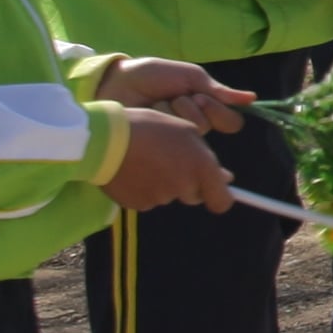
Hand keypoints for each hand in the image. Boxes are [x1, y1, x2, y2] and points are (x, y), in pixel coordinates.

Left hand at [98, 59, 251, 126]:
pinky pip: (172, 140)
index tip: (201, 96)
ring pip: (192, 134)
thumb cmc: (150, 76)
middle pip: (211, 128)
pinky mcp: (156, 148)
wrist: (115, 82)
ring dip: (175, 112)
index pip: (231, 123)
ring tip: (157, 102)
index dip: (220, 112)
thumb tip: (252, 99)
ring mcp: (173, 140)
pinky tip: (148, 114)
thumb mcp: (188, 76)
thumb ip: (217, 90)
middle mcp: (191, 128)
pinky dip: (161, 120)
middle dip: (194, 108)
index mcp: (203, 111)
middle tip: (177, 97)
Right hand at [100, 108, 233, 213]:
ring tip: (147, 159)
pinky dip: (144, 188)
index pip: (222, 202)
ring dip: (165, 183)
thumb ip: (207, 159)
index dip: (221, 196)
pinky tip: (134, 170)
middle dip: (189, 183)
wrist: (106, 139)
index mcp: (201, 168)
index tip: (217, 187)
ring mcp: (159, 198)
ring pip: (169, 195)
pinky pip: (147, 199)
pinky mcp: (137, 204)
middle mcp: (184, 187)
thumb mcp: (187, 132)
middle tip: (172, 161)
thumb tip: (226, 179)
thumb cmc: (151, 127)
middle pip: (193, 195)